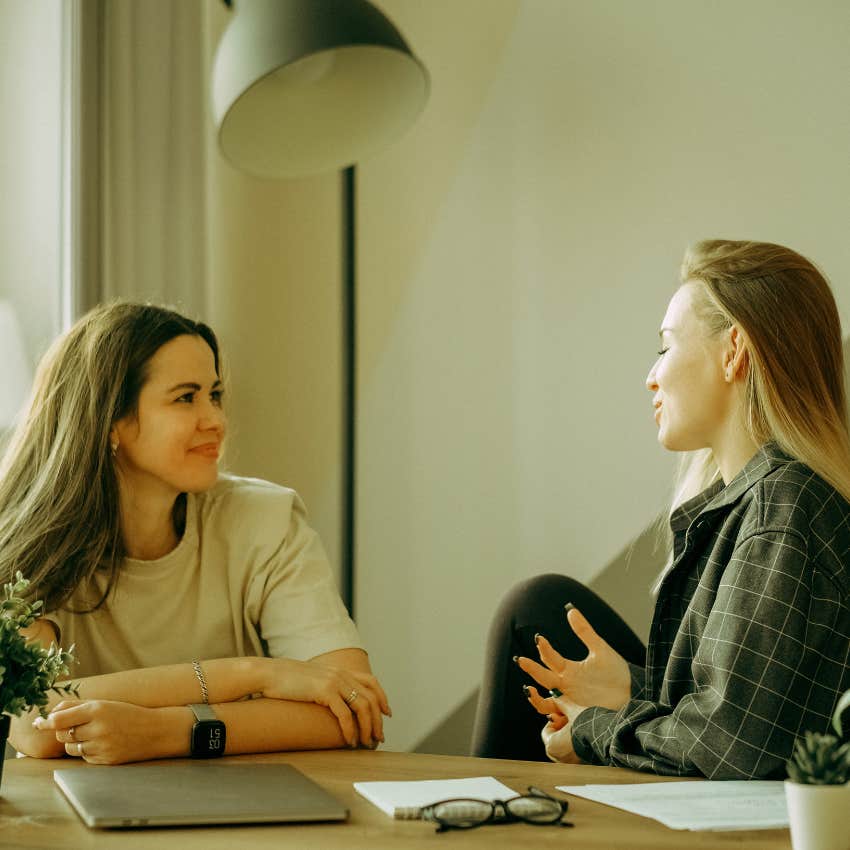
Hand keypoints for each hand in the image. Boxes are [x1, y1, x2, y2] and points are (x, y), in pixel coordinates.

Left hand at [33, 699, 180, 764]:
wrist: (156, 731)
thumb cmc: (128, 714)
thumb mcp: (106, 704)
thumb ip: (77, 706)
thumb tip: (50, 713)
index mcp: (98, 709)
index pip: (60, 719)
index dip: (46, 721)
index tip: (39, 723)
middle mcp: (98, 728)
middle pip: (63, 734)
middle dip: (66, 730)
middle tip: (80, 725)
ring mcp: (101, 746)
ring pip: (71, 748)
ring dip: (76, 742)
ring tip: (95, 735)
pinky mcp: (105, 761)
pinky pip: (84, 757)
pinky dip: (89, 751)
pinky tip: (104, 744)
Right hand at [260, 658, 390, 747]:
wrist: (270, 673)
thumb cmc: (287, 680)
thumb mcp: (313, 678)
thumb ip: (327, 685)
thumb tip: (334, 701)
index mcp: (340, 670)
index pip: (371, 682)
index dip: (382, 697)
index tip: (387, 713)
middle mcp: (341, 674)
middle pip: (370, 698)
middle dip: (377, 720)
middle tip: (378, 738)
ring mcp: (334, 681)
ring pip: (362, 707)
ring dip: (367, 728)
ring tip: (366, 743)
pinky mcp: (324, 691)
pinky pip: (344, 714)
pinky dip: (350, 730)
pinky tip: (349, 741)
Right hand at [516, 606, 630, 718]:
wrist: (633, 693)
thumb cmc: (617, 672)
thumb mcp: (600, 649)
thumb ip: (584, 631)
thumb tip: (570, 610)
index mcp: (569, 670)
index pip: (550, 658)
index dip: (544, 648)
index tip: (539, 638)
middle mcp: (566, 685)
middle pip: (544, 676)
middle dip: (532, 669)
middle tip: (521, 660)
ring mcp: (571, 701)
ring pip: (546, 700)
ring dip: (536, 697)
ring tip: (529, 690)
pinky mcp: (579, 715)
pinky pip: (560, 718)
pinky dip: (551, 716)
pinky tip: (549, 714)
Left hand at [524, 684, 581, 763]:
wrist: (609, 738)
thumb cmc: (587, 726)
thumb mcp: (572, 711)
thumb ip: (562, 702)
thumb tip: (555, 694)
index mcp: (552, 746)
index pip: (547, 730)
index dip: (555, 720)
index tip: (564, 715)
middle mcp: (559, 758)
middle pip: (555, 738)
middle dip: (562, 728)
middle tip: (572, 719)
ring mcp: (570, 763)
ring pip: (564, 745)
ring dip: (569, 735)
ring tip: (579, 726)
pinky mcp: (581, 764)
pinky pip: (573, 752)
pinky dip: (576, 743)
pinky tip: (584, 734)